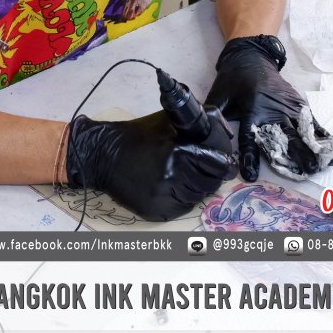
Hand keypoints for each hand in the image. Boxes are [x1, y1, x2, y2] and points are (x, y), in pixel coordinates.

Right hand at [66, 108, 236, 220]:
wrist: (104, 154)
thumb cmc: (140, 134)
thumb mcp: (169, 120)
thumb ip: (200, 122)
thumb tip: (228, 132)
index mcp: (179, 151)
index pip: (217, 163)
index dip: (223, 162)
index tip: (225, 162)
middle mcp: (173, 176)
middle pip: (210, 183)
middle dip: (209, 175)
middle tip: (203, 169)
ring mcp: (163, 197)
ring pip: (197, 197)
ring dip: (195, 188)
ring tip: (183, 176)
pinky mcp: (155, 212)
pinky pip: (181, 209)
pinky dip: (181, 200)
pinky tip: (172, 187)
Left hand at [205, 36, 332, 180]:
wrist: (251, 56)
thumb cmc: (233, 79)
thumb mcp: (219, 95)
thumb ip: (213, 115)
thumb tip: (202, 133)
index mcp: (252, 109)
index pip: (250, 137)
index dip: (249, 156)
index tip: (250, 174)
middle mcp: (273, 109)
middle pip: (286, 136)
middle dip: (297, 154)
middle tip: (308, 171)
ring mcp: (288, 105)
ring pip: (303, 129)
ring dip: (314, 146)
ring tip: (325, 162)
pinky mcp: (297, 102)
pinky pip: (310, 120)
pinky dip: (321, 133)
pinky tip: (331, 145)